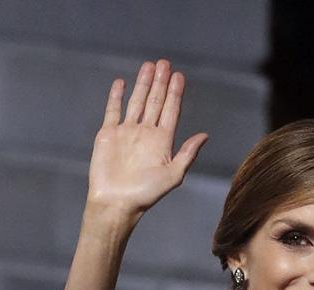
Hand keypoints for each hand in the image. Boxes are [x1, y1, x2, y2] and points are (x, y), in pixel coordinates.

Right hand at [87, 59, 207, 218]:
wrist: (116, 202)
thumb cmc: (145, 194)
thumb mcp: (173, 174)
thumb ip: (188, 154)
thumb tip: (205, 135)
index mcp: (162, 142)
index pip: (171, 111)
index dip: (175, 93)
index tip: (179, 75)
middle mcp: (146, 134)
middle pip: (155, 102)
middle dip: (160, 83)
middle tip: (164, 63)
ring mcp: (127, 133)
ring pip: (136, 102)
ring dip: (142, 84)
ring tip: (149, 66)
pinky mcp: (109, 134)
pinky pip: (114, 111)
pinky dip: (117, 97)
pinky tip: (122, 83)